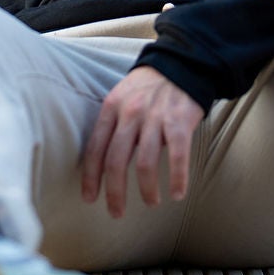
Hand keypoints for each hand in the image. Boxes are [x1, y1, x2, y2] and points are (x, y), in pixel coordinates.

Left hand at [80, 66, 202, 216]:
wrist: (183, 62)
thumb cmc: (149, 87)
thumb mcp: (122, 97)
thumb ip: (113, 125)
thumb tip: (101, 163)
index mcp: (112, 107)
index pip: (95, 148)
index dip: (90, 176)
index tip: (89, 198)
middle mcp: (131, 113)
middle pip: (116, 160)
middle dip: (115, 192)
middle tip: (116, 212)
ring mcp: (156, 117)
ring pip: (145, 163)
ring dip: (147, 190)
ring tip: (151, 202)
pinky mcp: (180, 121)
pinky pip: (178, 156)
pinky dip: (177, 179)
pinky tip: (177, 193)